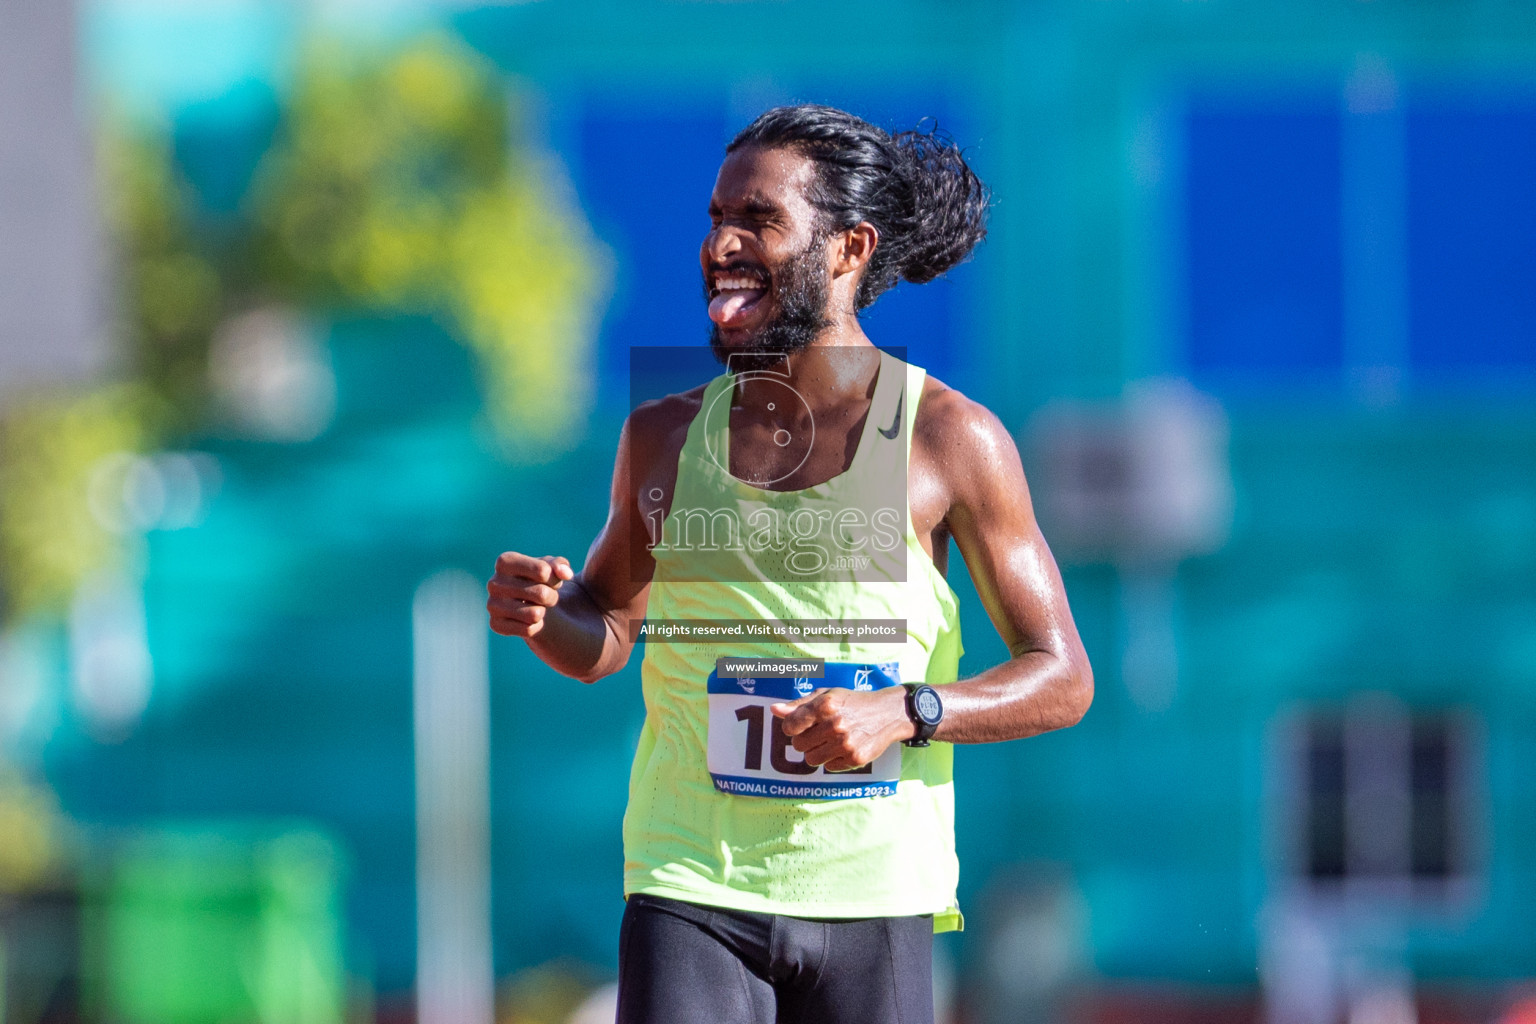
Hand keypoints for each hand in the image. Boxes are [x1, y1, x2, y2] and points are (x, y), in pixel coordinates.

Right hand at [487, 552, 573, 637]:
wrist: (529, 602)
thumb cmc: (540, 579)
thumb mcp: (552, 568)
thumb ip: (561, 566)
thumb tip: (565, 573)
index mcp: (504, 562)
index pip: (543, 571)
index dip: (554, 578)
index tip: (548, 579)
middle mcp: (493, 583)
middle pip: (541, 594)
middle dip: (551, 596)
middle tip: (547, 596)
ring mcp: (492, 604)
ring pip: (534, 614)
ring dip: (543, 612)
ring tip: (538, 606)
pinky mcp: (495, 624)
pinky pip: (527, 630)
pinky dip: (535, 626)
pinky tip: (528, 619)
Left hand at [770, 687, 914, 772]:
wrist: (887, 713)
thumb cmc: (851, 702)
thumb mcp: (826, 695)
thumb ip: (798, 705)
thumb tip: (774, 710)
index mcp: (825, 705)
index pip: (789, 726)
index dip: (792, 727)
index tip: (801, 725)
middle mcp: (835, 725)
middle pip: (798, 745)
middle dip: (805, 739)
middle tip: (820, 732)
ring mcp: (846, 744)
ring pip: (811, 760)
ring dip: (817, 752)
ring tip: (831, 740)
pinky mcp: (855, 759)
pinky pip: (829, 767)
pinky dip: (834, 760)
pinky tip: (845, 747)